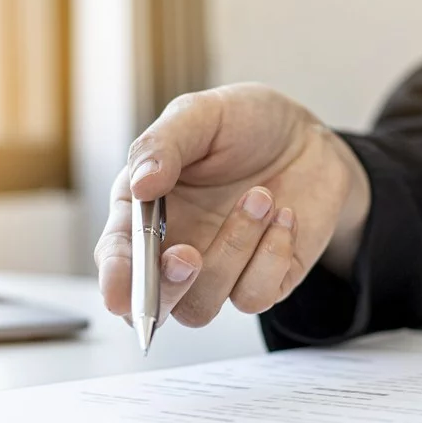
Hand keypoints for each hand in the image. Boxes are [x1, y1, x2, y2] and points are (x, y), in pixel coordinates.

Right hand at [95, 83, 371, 326]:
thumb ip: (163, 145)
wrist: (307, 136)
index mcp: (141, 212)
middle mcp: (173, 249)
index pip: (116, 258)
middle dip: (165, 290)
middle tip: (188, 255)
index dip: (114, 281)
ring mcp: (217, 272)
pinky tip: (285, 215)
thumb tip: (141, 185)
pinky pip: (254, 297)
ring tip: (261, 195)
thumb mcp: (199, 115)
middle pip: (152, 306)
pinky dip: (272, 255)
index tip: (117, 295)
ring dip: (233, 250)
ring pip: (202, 307)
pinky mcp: (261, 281)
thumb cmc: (243, 123)